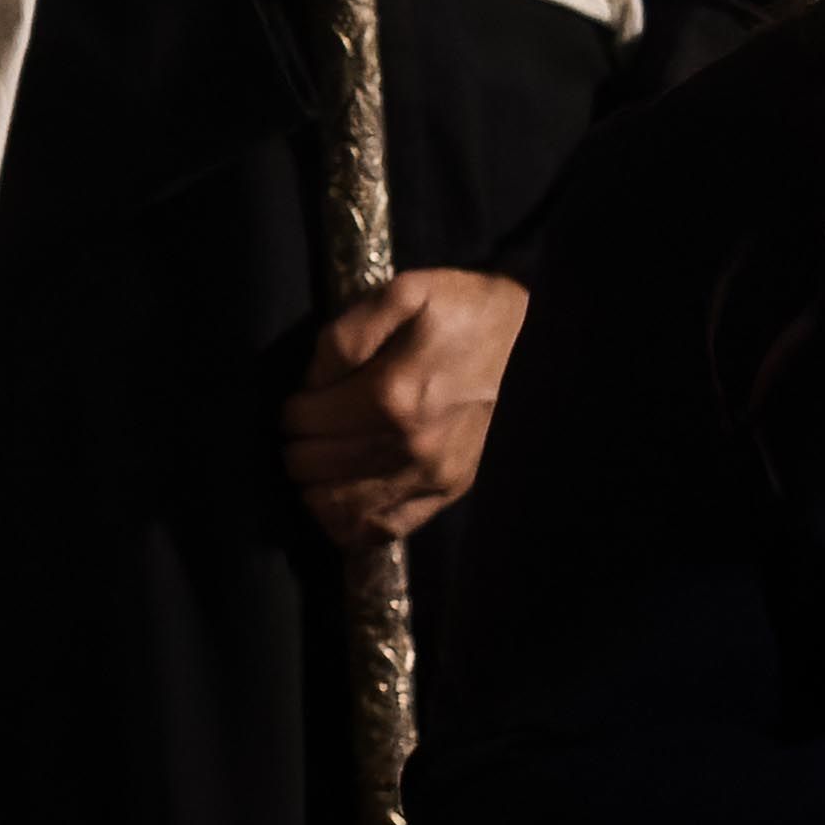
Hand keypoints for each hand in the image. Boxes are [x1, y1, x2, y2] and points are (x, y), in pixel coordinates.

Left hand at [277, 267, 523, 546]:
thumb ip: (345, 336)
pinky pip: (382, 530)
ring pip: (338, 508)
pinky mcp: (448, 492)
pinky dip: (349, 523)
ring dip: (314, 486)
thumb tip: (313, 382)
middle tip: (309, 429)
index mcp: (392, 396)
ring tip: (320, 461)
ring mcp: (431, 477)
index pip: (303, 423)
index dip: (292, 411)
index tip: (303, 399)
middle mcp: (410, 447)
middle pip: (312, 468)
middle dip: (298, 447)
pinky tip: (341, 499)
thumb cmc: (462, 312)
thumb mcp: (402, 295)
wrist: (532, 341)